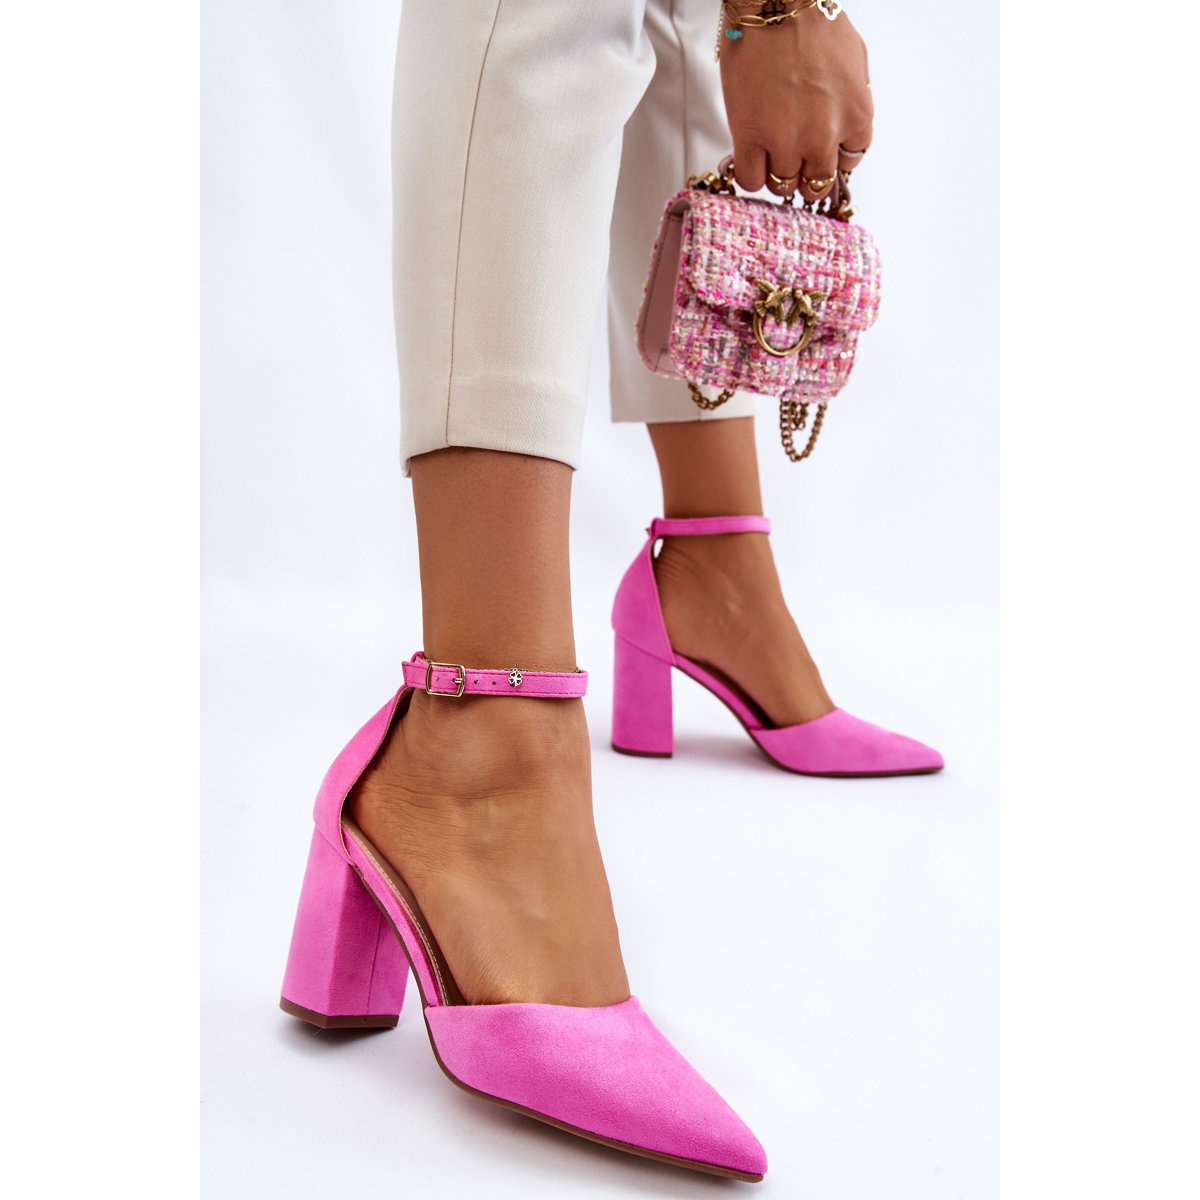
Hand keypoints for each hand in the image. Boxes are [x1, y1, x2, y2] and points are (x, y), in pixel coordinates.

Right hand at [718, 6, 872, 199]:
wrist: (775, 4)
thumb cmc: (810, 21)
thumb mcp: (854, 58)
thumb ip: (854, 97)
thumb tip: (843, 119)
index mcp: (856, 116)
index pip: (848, 161)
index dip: (831, 156)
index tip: (821, 152)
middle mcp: (824, 136)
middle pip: (816, 182)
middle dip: (806, 171)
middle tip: (794, 156)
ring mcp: (786, 141)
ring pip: (784, 186)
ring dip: (778, 173)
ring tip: (770, 153)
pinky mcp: (750, 138)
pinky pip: (751, 180)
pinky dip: (752, 176)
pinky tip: (751, 158)